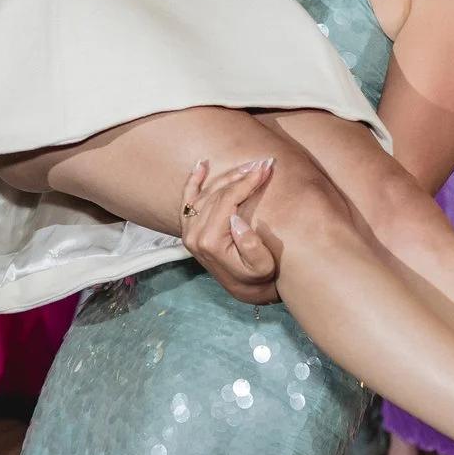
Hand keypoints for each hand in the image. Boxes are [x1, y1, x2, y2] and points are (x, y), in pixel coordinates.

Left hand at [179, 159, 282, 304]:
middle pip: (217, 194)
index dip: (247, 182)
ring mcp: (188, 231)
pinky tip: (202, 165)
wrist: (245, 290)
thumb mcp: (262, 267)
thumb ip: (251, 246)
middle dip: (241, 176)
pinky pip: (187, 199)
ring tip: (249, 166)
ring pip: (206, 193)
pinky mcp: (189, 229)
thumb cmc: (259, 278)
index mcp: (209, 241)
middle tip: (263, 164)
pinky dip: (194, 181)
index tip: (266, 169)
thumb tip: (236, 218)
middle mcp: (194, 235)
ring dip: (227, 176)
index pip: (227, 200)